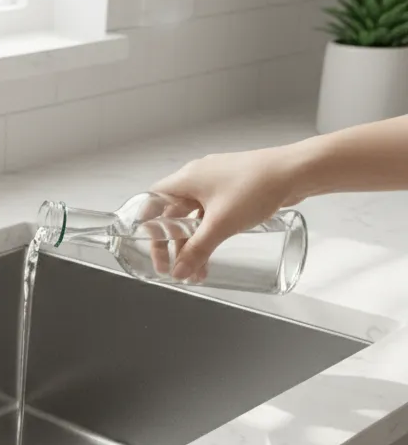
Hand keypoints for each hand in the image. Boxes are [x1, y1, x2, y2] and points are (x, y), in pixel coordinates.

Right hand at [150, 147, 302, 279]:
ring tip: (198, 269)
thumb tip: (179, 273)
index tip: (148, 247)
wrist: (297, 172)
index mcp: (186, 179)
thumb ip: (197, 251)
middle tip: (173, 267)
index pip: (152, 201)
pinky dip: (209, 233)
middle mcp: (197, 178)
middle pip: (173, 214)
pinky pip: (212, 214)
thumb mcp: (221, 224)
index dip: (146, 225)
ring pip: (195, 217)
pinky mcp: (234, 189)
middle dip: (173, 243)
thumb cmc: (255, 188)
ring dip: (193, 243)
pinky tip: (215, 251)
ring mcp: (217, 183)